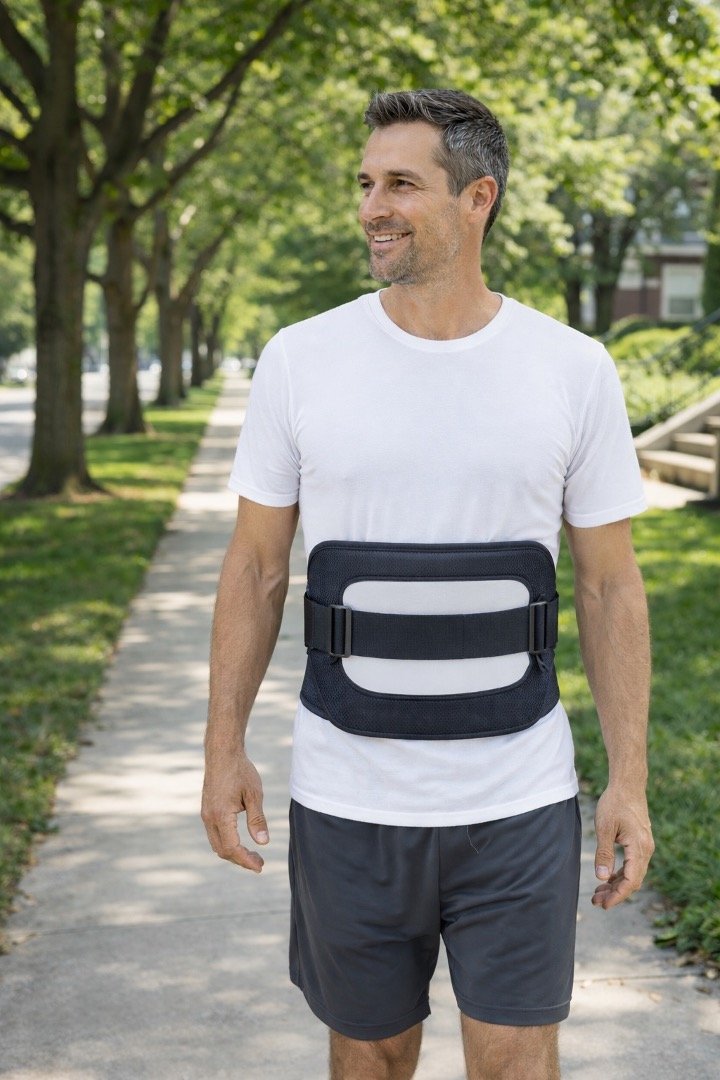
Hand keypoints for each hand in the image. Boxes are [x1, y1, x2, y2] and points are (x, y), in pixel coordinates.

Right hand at [201, 750, 268, 872]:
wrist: (222, 752)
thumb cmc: (240, 770)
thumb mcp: (254, 794)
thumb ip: (257, 819)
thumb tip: (263, 843)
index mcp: (221, 816)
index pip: (232, 848)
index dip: (246, 860)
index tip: (260, 866)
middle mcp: (209, 818)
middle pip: (222, 850)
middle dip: (240, 860)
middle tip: (260, 862)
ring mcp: (206, 814)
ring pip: (217, 843)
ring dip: (233, 852)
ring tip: (252, 854)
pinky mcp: (207, 810)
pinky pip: (214, 834)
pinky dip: (227, 842)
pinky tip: (240, 840)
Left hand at [592, 785, 653, 909]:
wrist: (628, 785)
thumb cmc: (615, 803)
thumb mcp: (605, 828)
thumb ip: (604, 853)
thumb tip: (601, 878)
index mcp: (639, 848)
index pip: (631, 881)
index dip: (618, 895)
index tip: (604, 905)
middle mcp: (646, 850)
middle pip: (633, 881)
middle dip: (616, 893)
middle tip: (597, 902)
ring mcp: (644, 846)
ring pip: (633, 874)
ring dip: (617, 884)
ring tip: (599, 893)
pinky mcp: (640, 842)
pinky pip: (632, 864)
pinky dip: (620, 873)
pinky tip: (608, 878)